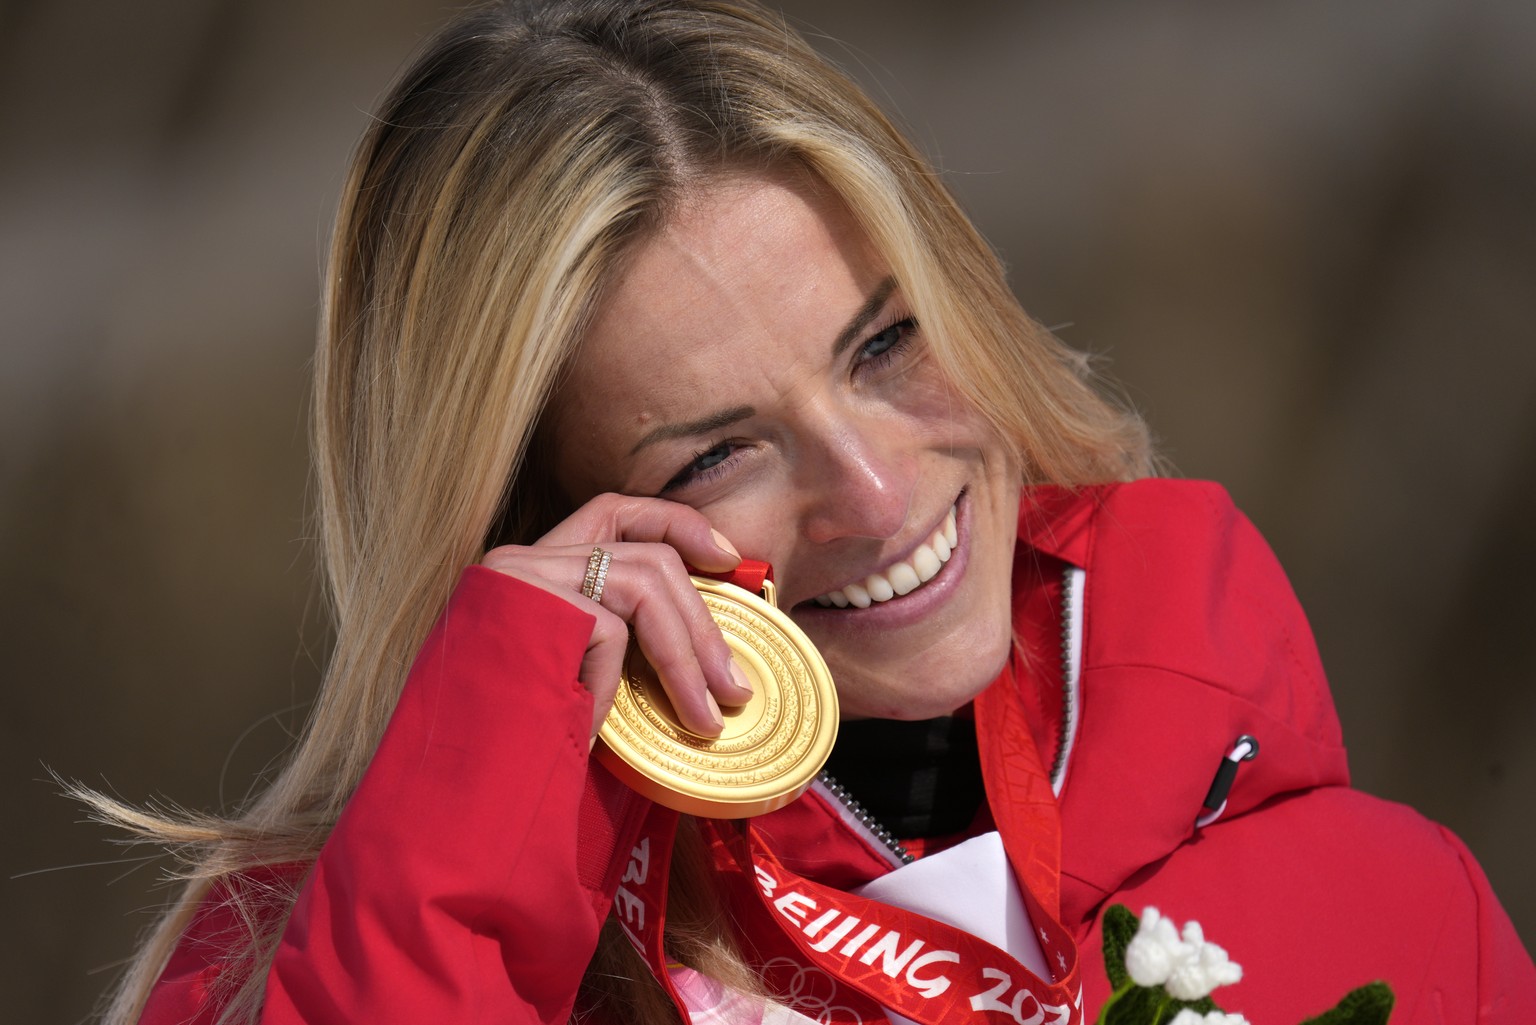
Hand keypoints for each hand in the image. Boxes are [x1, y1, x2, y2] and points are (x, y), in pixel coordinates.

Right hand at [480, 493, 752, 745]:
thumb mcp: (566, 688)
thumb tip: (708, 660)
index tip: (727, 558)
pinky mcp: (527, 600)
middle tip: (733, 690)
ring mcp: (521, 577)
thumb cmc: (501, 753)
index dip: (678, 523)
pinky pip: (610, 631)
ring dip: (686, 659)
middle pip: (648, 556)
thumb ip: (614, 653)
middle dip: (705, 626)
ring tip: (701, 721)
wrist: (437, 793)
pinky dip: (615, 687)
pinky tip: (592, 734)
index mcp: (530, 573)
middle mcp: (520, 562)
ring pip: (645, 583)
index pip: (613, 511)